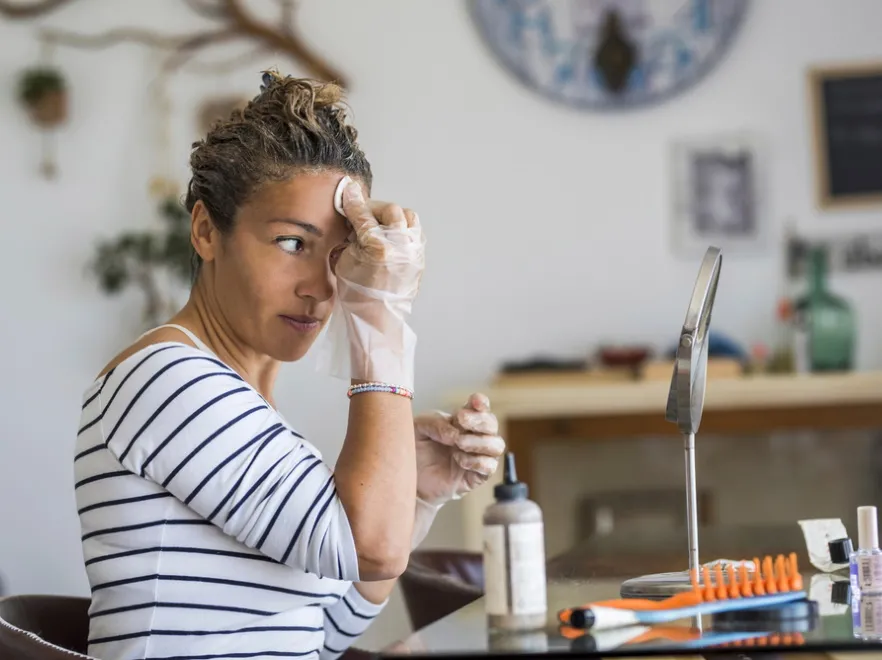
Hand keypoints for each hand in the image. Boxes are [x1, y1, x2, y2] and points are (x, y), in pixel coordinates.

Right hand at [337, 180, 424, 306]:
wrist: (377, 317)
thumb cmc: (358, 294)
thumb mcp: (344, 261)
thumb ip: (351, 235)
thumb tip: (353, 216)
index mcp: (379, 249)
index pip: (363, 216)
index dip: (353, 203)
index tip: (348, 192)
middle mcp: (402, 247)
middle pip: (390, 211)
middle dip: (373, 209)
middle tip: (361, 214)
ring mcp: (414, 253)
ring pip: (408, 218)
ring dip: (392, 217)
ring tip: (378, 225)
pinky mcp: (420, 258)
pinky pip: (414, 232)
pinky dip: (402, 229)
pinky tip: (390, 236)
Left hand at [414, 393, 505, 505]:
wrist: (409, 479)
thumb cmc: (416, 450)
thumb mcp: (418, 428)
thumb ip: (435, 423)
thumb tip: (455, 433)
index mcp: (462, 421)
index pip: (480, 408)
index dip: (481, 403)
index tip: (474, 401)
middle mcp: (473, 437)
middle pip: (492, 424)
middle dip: (480, 420)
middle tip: (461, 420)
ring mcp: (477, 457)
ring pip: (497, 445)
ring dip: (480, 441)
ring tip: (458, 443)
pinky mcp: (476, 477)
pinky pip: (489, 468)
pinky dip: (477, 462)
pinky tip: (459, 459)